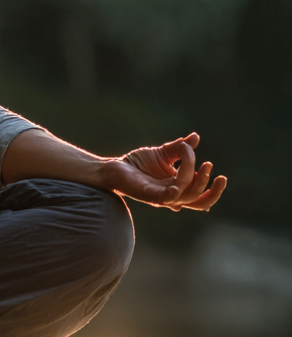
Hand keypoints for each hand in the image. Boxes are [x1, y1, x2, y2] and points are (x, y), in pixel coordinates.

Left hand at [102, 132, 226, 210]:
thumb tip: (196, 137)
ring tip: (195, 160)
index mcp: (178, 188)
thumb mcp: (163, 153)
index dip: (214, 191)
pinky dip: (172, 194)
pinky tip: (176, 186)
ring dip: (193, 179)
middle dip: (207, 184)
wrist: (114, 166)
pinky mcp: (146, 194)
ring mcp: (159, 197)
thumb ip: (180, 148)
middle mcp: (171, 195)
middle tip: (209, 166)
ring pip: (184, 195)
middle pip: (197, 199)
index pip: (201, 198)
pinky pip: (162, 199)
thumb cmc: (139, 163)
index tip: (221, 176)